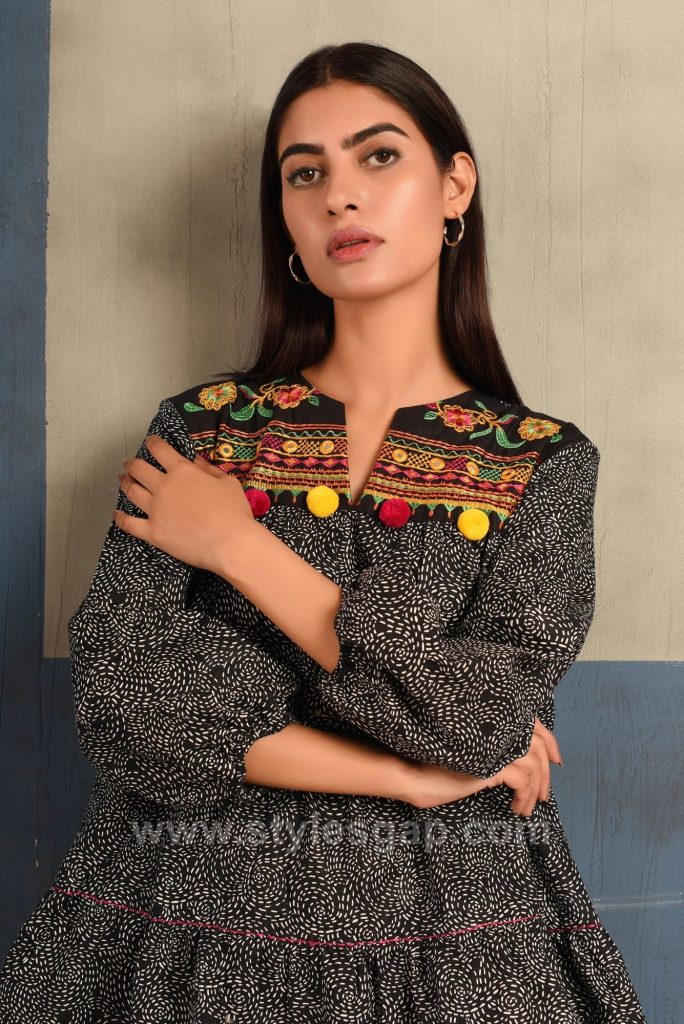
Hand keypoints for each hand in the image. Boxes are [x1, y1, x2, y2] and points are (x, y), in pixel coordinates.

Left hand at [113, 434, 255, 574]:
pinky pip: (129, 523)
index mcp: (182, 471)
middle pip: (138, 469)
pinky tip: (117, 513)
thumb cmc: (234, 511)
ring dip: (125, 484)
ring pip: (131, 491)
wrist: (231, 543)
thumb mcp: (227, 483)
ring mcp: (155, 510)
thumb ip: (208, 469)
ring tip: (122, 481)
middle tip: (129, 464)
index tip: (150, 442)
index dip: (152, 443)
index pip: (160, 450)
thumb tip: (195, 460)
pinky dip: (120, 517)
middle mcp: (164, 487)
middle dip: (132, 464)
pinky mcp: (152, 532)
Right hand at [403, 717, 562, 813]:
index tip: (557, 761)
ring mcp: (495, 745)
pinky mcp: (492, 764)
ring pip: (533, 767)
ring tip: (526, 808)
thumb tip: (522, 763)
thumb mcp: (474, 753)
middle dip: (546, 775)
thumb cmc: (440, 765)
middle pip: (538, 748)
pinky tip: (516, 808)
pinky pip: (522, 781)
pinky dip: (524, 797)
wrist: (415, 773)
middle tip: (544, 797)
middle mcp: (498, 728)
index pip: (534, 725)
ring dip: (535, 791)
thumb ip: (495, 748)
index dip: (550, 742)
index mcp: (495, 721)